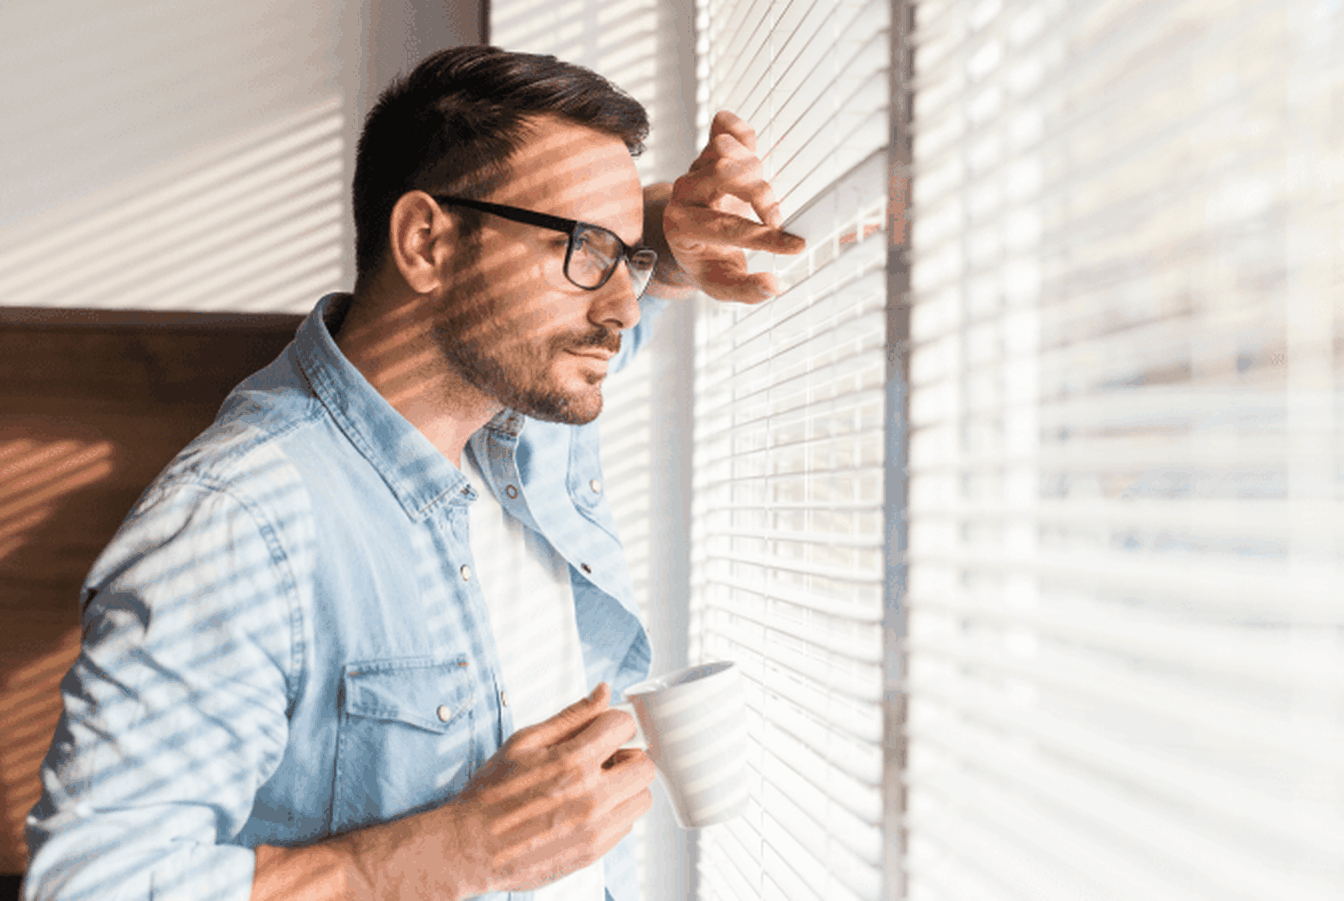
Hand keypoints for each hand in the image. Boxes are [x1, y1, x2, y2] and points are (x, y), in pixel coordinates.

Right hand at [443, 683, 653, 895]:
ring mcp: (595, 828)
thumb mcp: (524, 742)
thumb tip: (603, 692)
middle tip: (604, 758)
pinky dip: (614, 812)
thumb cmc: (492, 793)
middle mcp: (591, 796)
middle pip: (644, 764)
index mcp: (573, 761)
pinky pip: (626, 825)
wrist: (470, 847)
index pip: (625, 726)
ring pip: (641, 797)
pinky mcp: (593, 852)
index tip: (603, 730)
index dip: (613, 723)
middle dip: (627, 754)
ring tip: (597, 785)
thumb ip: (571, 716)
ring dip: (626, 786)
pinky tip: (588, 808)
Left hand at [661, 110, 805, 302]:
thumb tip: (774, 286)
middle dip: (760, 195)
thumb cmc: (709, 263)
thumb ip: (747, 291)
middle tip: (776, 219)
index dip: (766, 238)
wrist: (691, 241)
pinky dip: (742, 131)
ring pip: (724, 149)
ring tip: (762, 196)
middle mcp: (683, 194)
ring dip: (754, 169)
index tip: (798, 246)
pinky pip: (723, 126)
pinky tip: (752, 149)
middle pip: (723, 173)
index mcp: (682, 228)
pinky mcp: (708, 151)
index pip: (726, 228)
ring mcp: (694, 168)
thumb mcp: (723, 286)